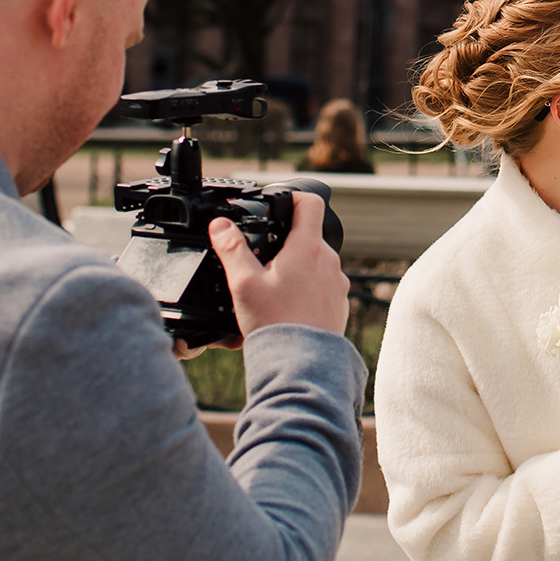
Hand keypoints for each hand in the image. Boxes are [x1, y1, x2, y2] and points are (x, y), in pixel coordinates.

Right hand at [209, 190, 349, 337]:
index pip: (310, 203)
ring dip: (297, 268)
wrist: (301, 364)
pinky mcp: (339, 305)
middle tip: (263, 259)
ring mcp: (338, 284)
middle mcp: (329, 262)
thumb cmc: (275, 323)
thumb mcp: (244, 282)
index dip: (294, 196)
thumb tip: (220, 225)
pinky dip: (307, 290)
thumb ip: (231, 249)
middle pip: (310, 236)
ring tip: (272, 289)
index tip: (279, 202)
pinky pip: (323, 287)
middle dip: (287, 242)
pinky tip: (287, 307)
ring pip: (316, 263)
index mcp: (308, 248)